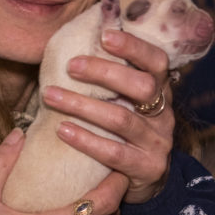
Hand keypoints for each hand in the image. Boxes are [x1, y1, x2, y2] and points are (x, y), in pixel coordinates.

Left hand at [42, 28, 173, 204]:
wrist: (149, 179)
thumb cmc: (127, 131)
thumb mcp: (128, 102)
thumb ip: (114, 79)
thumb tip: (78, 40)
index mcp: (161, 91)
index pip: (156, 61)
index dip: (134, 47)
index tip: (104, 35)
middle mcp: (163, 114)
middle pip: (142, 86)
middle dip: (104, 73)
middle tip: (70, 66)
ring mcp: (157, 142)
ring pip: (121, 119)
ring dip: (82, 105)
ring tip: (51, 96)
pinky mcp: (147, 167)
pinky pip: (114, 152)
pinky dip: (86, 139)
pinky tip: (62, 129)